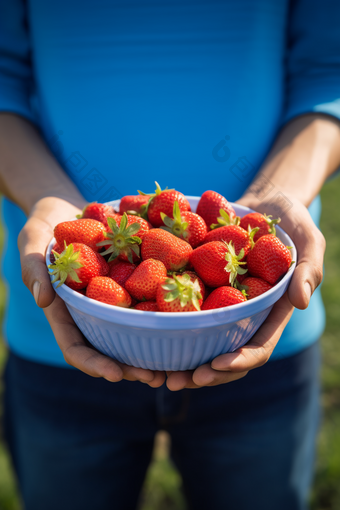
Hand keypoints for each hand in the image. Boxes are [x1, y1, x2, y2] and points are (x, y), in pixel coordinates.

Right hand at [18, 196, 164, 386]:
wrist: (66, 208)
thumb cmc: (43, 227)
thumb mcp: (32, 242)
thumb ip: (34, 269)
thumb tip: (43, 300)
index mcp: (65, 312)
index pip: (76, 347)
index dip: (95, 364)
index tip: (116, 375)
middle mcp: (90, 312)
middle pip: (109, 348)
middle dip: (131, 366)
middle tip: (156, 377)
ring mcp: (111, 299)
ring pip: (132, 331)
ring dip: (152, 349)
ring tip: (177, 363)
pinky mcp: (129, 283)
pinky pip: (146, 300)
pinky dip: (163, 313)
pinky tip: (185, 320)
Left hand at [166, 193, 324, 389]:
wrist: (265, 206)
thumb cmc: (292, 225)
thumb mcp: (309, 242)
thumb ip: (308, 270)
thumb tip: (300, 302)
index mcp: (270, 314)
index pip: (257, 348)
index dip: (238, 362)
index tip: (216, 365)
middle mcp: (243, 316)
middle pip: (223, 355)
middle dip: (201, 373)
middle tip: (173, 381)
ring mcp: (221, 304)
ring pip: (199, 339)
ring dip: (176, 357)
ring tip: (149, 370)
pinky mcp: (202, 288)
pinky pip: (182, 308)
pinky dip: (164, 321)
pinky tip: (142, 326)